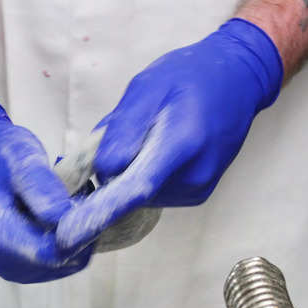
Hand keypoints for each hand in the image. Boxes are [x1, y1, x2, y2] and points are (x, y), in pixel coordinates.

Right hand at [0, 100, 91, 282]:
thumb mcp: (20, 157)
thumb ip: (41, 186)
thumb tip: (64, 218)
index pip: (50, 251)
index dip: (80, 232)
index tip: (97, 203)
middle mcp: (0, 261)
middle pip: (61, 259)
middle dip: (82, 229)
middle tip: (83, 190)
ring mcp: (12, 269)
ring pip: (67, 262)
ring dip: (80, 232)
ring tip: (72, 197)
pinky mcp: (24, 268)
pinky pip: (62, 261)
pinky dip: (72, 238)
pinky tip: (65, 211)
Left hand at [56, 18, 282, 251]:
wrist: (237, 81)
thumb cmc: (188, 77)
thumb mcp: (147, 88)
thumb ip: (123, 130)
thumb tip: (103, 171)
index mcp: (182, 144)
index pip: (134, 188)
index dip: (99, 209)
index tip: (70, 230)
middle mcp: (194, 176)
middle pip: (131, 190)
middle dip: (114, 168)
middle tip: (125, 131)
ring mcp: (198, 189)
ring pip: (140, 193)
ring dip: (130, 170)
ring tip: (149, 134)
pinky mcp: (197, 194)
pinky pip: (154, 192)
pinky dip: (146, 175)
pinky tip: (160, 147)